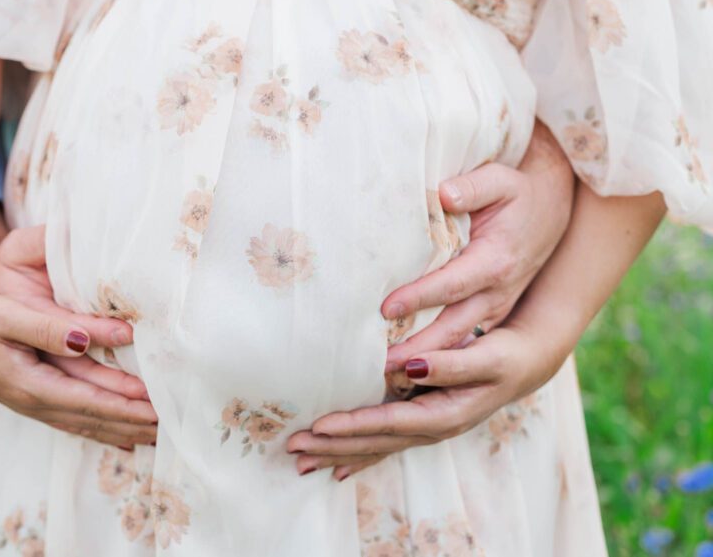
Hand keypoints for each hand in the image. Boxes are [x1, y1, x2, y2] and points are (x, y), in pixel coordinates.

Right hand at [0, 219, 157, 449]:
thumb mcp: (8, 316)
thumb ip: (48, 327)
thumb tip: (85, 338)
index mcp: (30, 384)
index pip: (88, 401)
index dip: (123, 407)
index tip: (155, 408)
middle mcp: (33, 401)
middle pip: (92, 420)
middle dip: (131, 424)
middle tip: (169, 426)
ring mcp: (32, 404)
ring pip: (85, 424)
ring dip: (121, 430)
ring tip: (155, 434)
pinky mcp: (32, 399)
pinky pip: (74, 421)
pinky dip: (101, 429)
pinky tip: (121, 435)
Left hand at [286, 319, 565, 479]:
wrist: (527, 364)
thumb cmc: (507, 356)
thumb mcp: (484, 356)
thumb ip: (447, 362)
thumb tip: (408, 364)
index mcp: (445, 415)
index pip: (389, 423)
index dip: (353, 425)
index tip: (319, 425)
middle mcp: (432, 429)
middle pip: (375, 442)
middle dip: (333, 447)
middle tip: (293, 447)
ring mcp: (426, 429)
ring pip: (375, 447)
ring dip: (337, 453)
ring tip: (300, 459)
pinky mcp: (422, 421)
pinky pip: (383, 443)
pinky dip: (357, 452)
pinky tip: (335, 464)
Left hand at [382, 123, 573, 370]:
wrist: (554, 208)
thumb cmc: (519, 192)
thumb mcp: (500, 180)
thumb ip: (472, 187)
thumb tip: (444, 195)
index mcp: (496, 261)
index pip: (452, 284)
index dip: (419, 296)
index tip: (386, 308)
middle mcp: (498, 291)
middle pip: (453, 327)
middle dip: (419, 350)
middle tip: (381, 365)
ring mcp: (496, 307)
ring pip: (458, 342)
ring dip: (425, 362)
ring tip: (387, 376)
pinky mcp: (492, 314)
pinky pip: (464, 343)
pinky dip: (439, 362)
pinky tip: (408, 374)